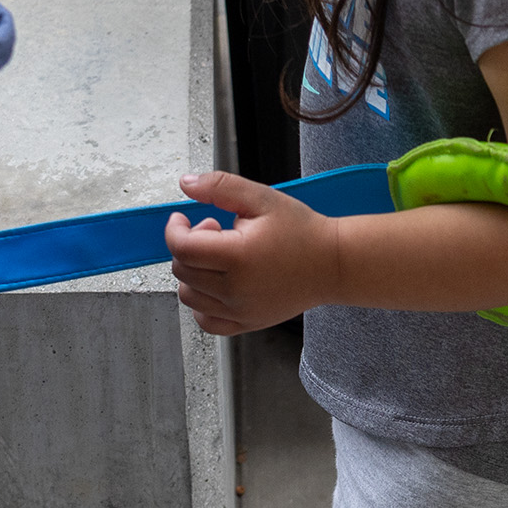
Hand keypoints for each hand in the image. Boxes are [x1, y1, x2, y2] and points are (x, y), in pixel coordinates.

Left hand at [164, 169, 345, 334]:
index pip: (182, 248)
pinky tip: (216, 284)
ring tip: (219, 258)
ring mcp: (241, 311)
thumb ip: (220, 186)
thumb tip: (185, 184)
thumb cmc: (301, 230)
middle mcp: (236, 289)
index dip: (175, 229)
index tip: (183, 219)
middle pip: (182, 271)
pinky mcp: (247, 323)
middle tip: (215, 231)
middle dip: (189, 246)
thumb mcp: (261, 198)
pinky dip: (201, 303)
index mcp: (238, 257)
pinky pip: (206, 321)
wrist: (332, 263)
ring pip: (188, 296)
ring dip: (192, 274)